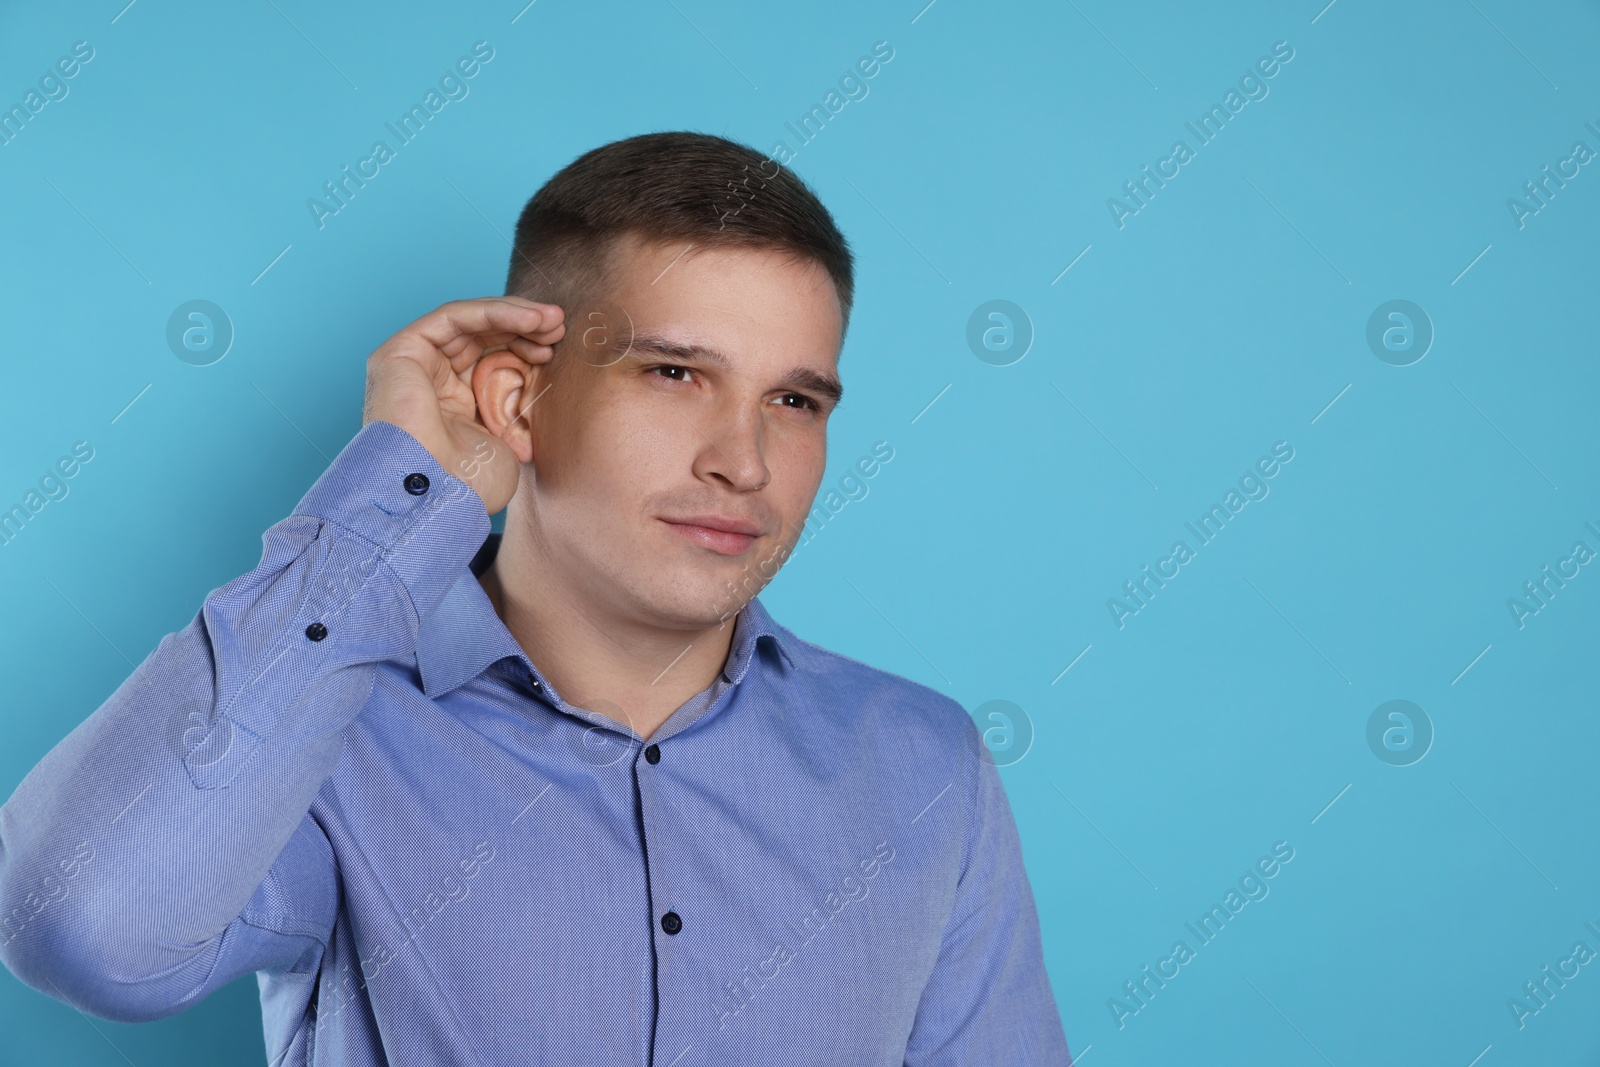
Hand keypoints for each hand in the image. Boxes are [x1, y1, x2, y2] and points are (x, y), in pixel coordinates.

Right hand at [361, 296, 564, 514]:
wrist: (438, 498)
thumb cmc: (472, 485)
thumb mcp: (511, 440)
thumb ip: (520, 407)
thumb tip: (551, 382)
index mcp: (454, 405)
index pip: (491, 360)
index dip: (526, 347)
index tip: (559, 345)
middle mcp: (431, 382)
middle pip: (482, 337)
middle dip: (524, 328)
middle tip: (560, 326)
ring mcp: (413, 366)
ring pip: (469, 322)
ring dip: (515, 315)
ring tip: (552, 320)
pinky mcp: (400, 352)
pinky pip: (453, 317)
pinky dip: (493, 311)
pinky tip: (529, 319)